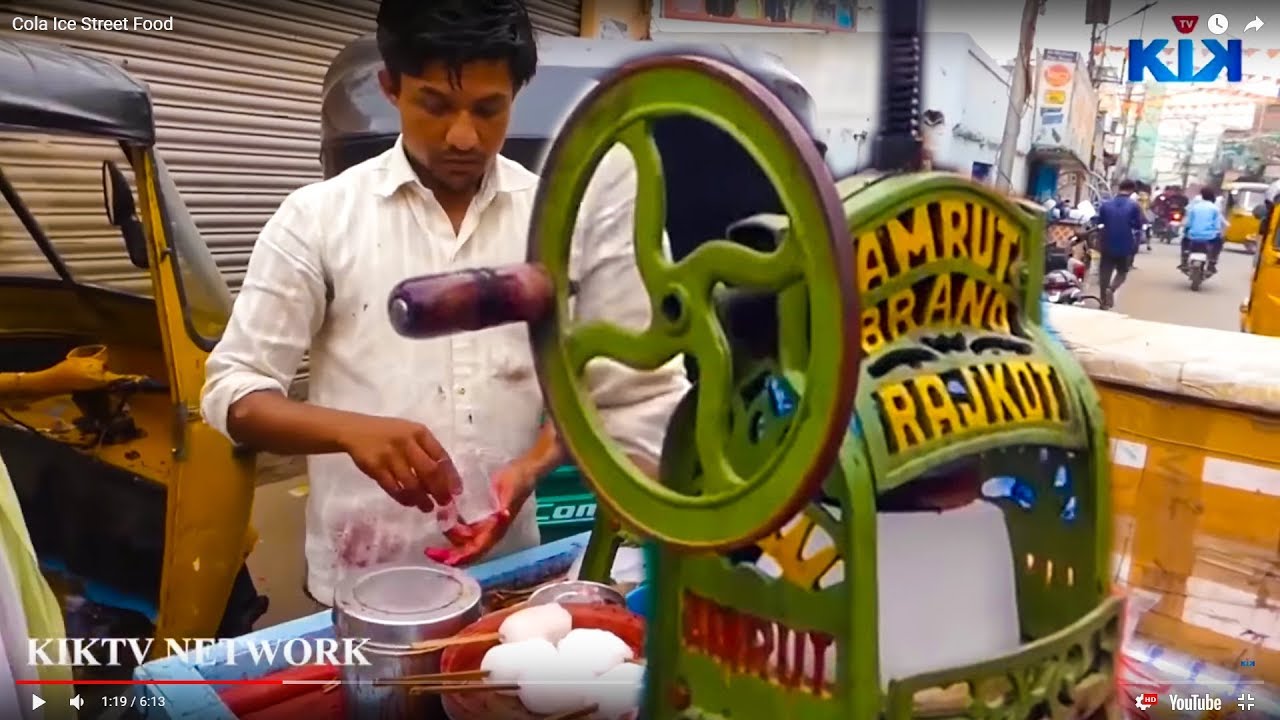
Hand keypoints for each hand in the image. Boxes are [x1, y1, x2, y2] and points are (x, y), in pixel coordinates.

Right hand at [339, 415, 460, 511]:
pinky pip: (394, 488)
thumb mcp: (410, 433)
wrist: (355, 431)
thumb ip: (427, 451)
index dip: (451, 476)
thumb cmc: (390, 433)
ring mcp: (390, 455)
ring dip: (422, 499)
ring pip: (412, 483)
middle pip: (429, 471)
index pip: (441, 456)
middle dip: (440, 490)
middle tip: (444, 503)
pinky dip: (404, 499)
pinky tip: (410, 503)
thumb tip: (445, 480)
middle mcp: (407, 442)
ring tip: (427, 507)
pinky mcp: (375, 468)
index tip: (457, 491)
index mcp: (419, 432)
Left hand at [426, 461, 539, 565]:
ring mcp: (486, 526)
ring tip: (437, 529)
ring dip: (450, 541)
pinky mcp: (483, 518)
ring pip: (465, 542)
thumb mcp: (509, 492)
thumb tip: (502, 516)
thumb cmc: (517, 482)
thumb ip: (505, 506)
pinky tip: (445, 519)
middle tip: (429, 552)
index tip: (444, 559)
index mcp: (496, 530)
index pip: (476, 550)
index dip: (460, 557)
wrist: (525, 471)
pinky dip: (454, 530)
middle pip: (468, 551)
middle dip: (449, 554)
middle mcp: (490, 533)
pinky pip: (466, 531)